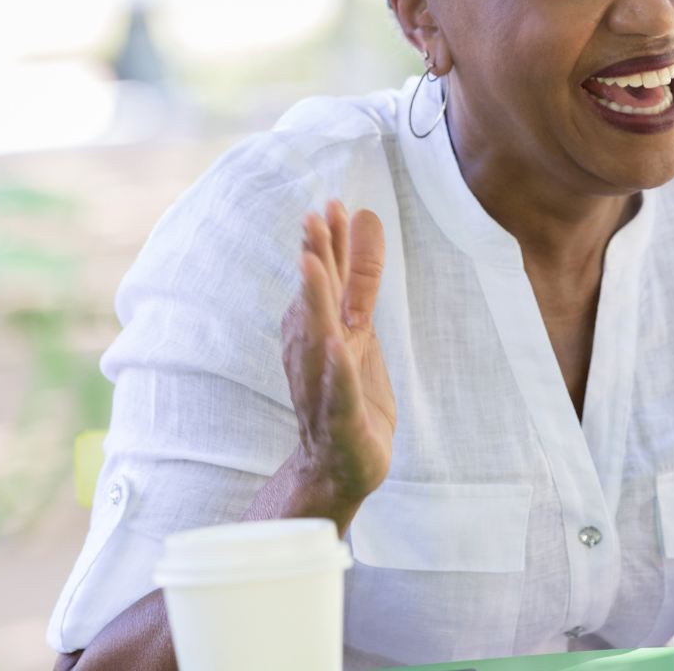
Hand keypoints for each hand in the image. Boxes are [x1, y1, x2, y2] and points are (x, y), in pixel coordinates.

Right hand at [280, 200, 394, 506]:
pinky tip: (338, 346)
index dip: (326, 243)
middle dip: (313, 260)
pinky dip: (336, 369)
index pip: (322, 280)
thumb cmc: (347, 392)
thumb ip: (361, 277)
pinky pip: (337, 392)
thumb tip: (363, 217)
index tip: (329, 203)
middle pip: (313, 301)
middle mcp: (314, 354)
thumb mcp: (359, 328)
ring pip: (317, 341)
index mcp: (319, 329)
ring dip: (313, 304)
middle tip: (311, 218)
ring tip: (311, 265)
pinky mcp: (341, 420)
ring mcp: (323, 387)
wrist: (337, 469)